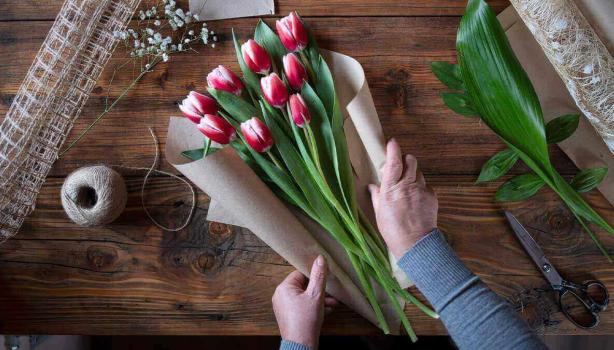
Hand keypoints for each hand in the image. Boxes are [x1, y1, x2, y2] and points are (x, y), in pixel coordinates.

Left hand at [272, 255, 337, 348]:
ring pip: (304, 297)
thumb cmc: (307, 319)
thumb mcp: (316, 295)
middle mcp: (280, 295)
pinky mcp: (288, 316)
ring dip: (319, 299)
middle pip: (303, 286)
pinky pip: (301, 306)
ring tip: (333, 304)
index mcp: (284, 287)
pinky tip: (327, 311)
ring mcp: (283, 307)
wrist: (301, 345)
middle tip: (332, 295)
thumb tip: (320, 257)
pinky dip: (313, 307)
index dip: (314, 276)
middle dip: (320, 290)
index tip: (326, 280)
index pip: (300, 274)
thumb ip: (318, 276)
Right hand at [369, 138, 437, 258]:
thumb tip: (373, 186)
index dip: (393, 149)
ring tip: (408, 186)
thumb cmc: (392, 230)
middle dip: (406, 160)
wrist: (415, 244)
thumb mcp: (379, 212)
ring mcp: (421, 190)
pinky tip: (417, 199)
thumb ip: (377, 195)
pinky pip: (427, 185)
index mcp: (391, 189)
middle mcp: (407, 185)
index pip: (394, 162)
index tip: (392, 142)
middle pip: (411, 161)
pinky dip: (422, 188)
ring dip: (414, 174)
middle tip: (401, 167)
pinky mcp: (432, 196)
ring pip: (419, 172)